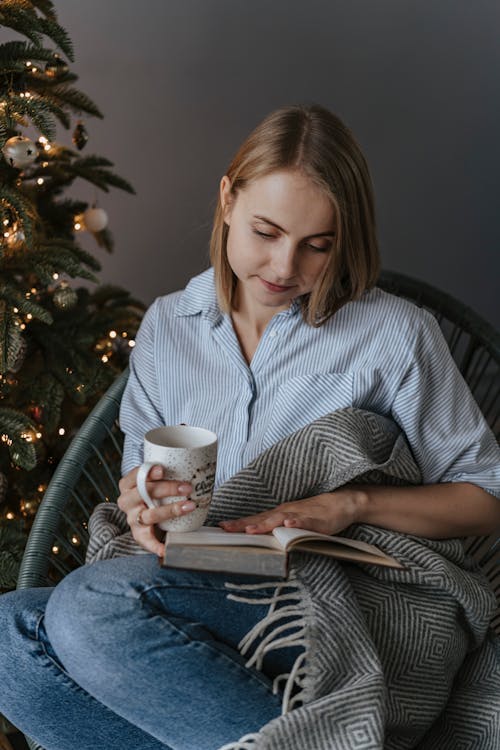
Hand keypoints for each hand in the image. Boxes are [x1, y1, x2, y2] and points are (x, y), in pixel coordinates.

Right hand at [117, 465, 193, 555]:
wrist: (148, 514)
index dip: (146, 472)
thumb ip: (167, 470)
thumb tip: (198, 458)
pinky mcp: (139, 534)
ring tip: (189, 506)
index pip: (134, 476)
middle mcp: (127, 501)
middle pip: (143, 493)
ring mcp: (133, 518)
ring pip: (149, 515)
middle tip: (187, 488)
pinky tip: (166, 549)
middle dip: (166, 489)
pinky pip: (146, 541)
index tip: (162, 470)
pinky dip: (156, 546)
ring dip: (170, 510)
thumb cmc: (155, 492)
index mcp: (128, 485)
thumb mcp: (156, 479)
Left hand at [219, 488, 365, 535]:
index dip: (239, 523)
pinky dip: (297, 524)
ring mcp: (301, 515)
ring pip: (280, 520)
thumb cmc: (315, 514)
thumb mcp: (292, 520)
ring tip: (251, 530)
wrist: (342, 503)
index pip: (256, 519)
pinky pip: (306, 523)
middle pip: (262, 518)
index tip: (221, 527)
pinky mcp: (317, 520)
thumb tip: (258, 536)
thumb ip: (277, 527)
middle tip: (226, 529)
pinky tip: (289, 526)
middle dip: (244, 524)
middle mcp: (286, 512)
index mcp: (279, 513)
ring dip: (265, 524)